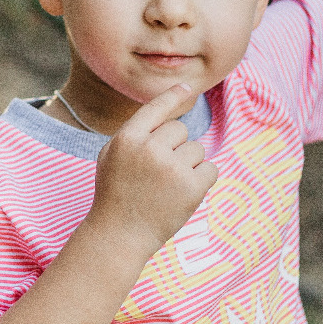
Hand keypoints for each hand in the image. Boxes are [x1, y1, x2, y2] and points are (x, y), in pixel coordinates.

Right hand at [88, 84, 216, 254]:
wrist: (119, 236)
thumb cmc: (115, 193)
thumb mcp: (111, 156)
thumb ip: (136, 131)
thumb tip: (170, 104)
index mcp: (127, 139)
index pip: (156, 108)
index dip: (173, 96)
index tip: (187, 87)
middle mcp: (149, 149)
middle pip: (180, 129)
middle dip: (175, 147)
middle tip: (158, 172)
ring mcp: (171, 168)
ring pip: (197, 150)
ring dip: (188, 165)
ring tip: (167, 186)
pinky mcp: (191, 188)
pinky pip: (211, 169)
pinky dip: (202, 180)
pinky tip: (183, 193)